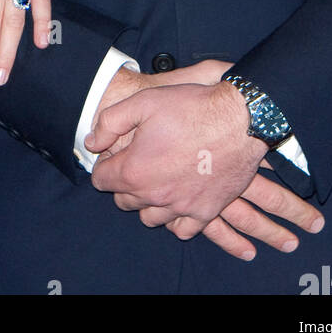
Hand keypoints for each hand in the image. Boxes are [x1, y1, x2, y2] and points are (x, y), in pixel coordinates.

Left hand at [89, 62, 322, 259]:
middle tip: (136, 163)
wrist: (239, 120)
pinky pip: (182, 230)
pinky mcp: (206, 211)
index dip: (104, 165)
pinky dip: (175, 220)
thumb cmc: (190, 108)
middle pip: (124, 201)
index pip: (101, 180)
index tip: (114, 155)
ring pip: (150, 218)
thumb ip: (110, 123)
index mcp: (135, 170)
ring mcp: (181, 207)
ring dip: (147, 202)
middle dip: (124, 184)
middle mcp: (155, 195)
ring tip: (156, 181)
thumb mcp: (142, 102)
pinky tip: (177, 201)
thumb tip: (92, 143)